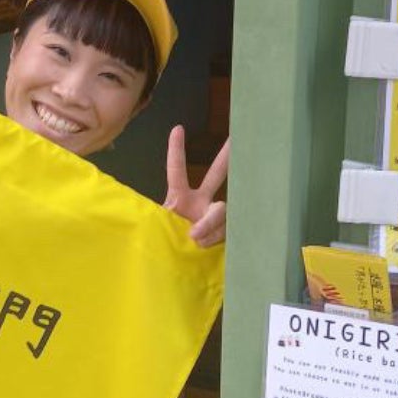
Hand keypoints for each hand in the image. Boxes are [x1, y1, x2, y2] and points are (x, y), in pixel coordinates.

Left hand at [163, 125, 229, 247]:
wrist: (175, 269)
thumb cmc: (161, 244)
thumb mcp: (161, 230)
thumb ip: (177, 225)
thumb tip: (197, 231)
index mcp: (179, 197)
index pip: (176, 170)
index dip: (176, 150)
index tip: (178, 128)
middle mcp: (199, 203)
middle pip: (216, 175)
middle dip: (226, 155)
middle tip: (236, 135)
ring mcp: (213, 217)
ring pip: (222, 210)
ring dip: (211, 224)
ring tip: (195, 238)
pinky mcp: (224, 232)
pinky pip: (227, 230)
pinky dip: (215, 238)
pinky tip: (204, 246)